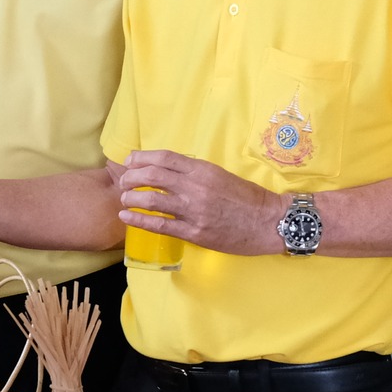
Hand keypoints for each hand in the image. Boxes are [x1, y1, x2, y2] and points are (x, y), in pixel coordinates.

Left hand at [115, 150, 286, 255]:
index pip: (164, 158)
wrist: (268, 222)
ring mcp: (193, 210)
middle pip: (152, 176)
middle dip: (130, 177)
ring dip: (131, 198)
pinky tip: (127, 217)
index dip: (141, 158)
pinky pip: (159, 225)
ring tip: (123, 199)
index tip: (129, 162)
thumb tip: (166, 172)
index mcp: (202, 170)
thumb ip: (194, 173)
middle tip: (123, 182)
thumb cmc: (246, 198)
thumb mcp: (220, 175)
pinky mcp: (194, 232)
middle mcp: (195, 187)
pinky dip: (138, 220)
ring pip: (151, 200)